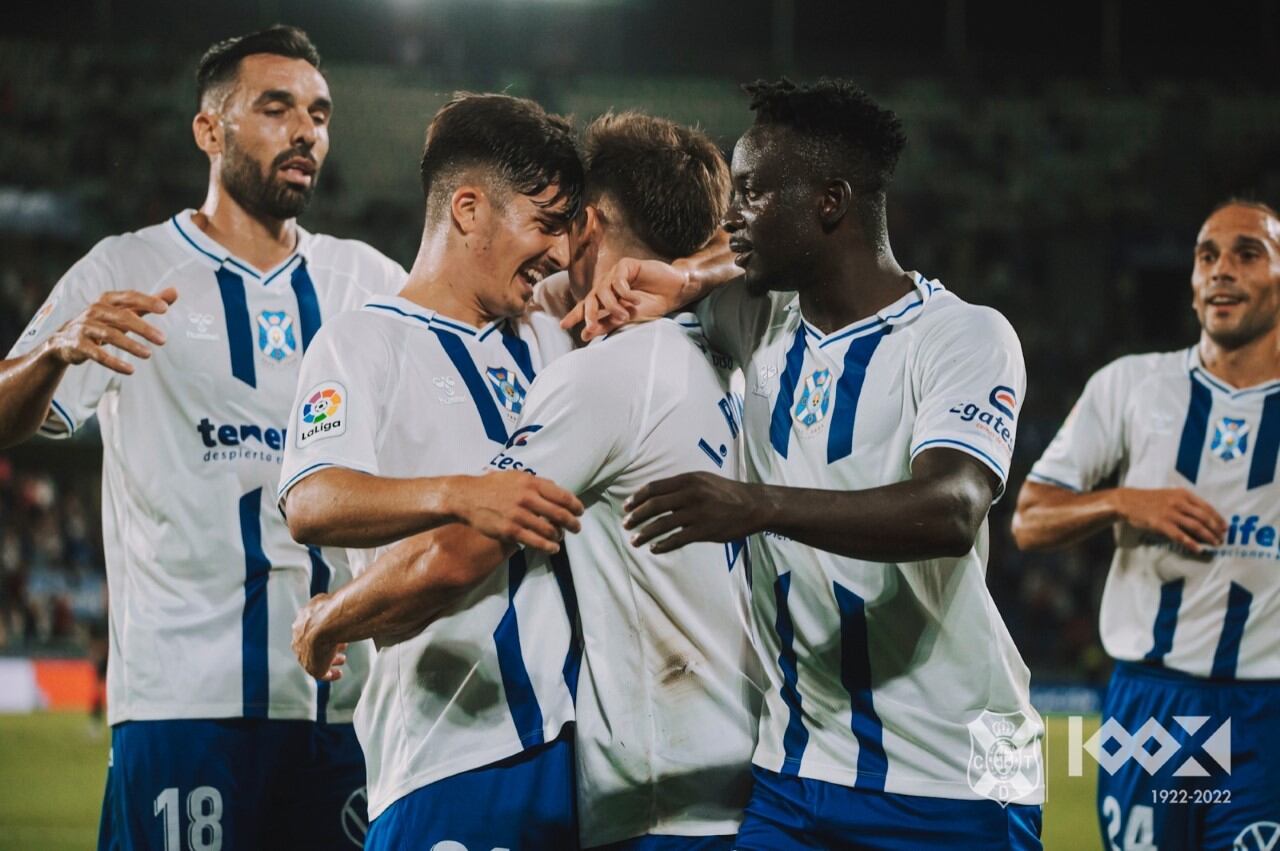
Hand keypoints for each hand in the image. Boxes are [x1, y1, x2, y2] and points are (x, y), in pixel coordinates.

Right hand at [46, 288, 177, 374]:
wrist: (65, 340)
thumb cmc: (103, 323)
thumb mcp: (124, 312)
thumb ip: (148, 304)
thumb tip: (175, 292)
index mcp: (108, 300)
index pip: (130, 297)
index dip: (147, 301)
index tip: (165, 309)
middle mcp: (95, 310)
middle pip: (123, 317)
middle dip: (144, 328)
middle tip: (163, 340)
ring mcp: (85, 327)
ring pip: (110, 335)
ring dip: (131, 345)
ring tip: (148, 354)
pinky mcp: (78, 344)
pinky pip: (98, 354)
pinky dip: (114, 362)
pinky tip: (130, 370)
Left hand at [292, 593, 347, 680]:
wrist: (323, 625)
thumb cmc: (327, 611)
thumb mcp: (324, 600)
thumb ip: (325, 602)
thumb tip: (333, 598)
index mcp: (300, 624)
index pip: (308, 631)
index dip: (321, 632)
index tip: (331, 632)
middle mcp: (299, 640)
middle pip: (311, 647)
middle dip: (324, 647)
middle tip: (338, 647)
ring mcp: (304, 655)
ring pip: (316, 659)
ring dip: (329, 659)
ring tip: (341, 659)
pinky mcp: (312, 668)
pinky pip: (321, 674)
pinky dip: (329, 674)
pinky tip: (338, 673)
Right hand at [454, 471, 583, 553]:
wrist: (467, 497)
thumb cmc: (493, 486)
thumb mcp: (516, 476)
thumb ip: (537, 482)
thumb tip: (557, 489)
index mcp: (531, 482)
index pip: (562, 496)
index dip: (576, 506)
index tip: (580, 512)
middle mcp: (527, 498)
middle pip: (560, 514)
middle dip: (572, 523)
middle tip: (576, 528)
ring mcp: (519, 515)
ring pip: (549, 530)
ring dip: (559, 536)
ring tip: (560, 538)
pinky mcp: (510, 530)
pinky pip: (535, 542)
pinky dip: (548, 547)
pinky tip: (553, 549)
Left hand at [560, 257, 687, 340]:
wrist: (674, 291)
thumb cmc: (653, 304)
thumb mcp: (628, 318)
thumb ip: (607, 324)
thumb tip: (585, 334)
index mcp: (608, 298)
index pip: (588, 306)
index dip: (576, 315)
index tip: (563, 326)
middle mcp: (608, 285)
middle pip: (591, 299)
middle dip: (589, 314)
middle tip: (590, 326)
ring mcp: (616, 274)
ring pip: (603, 291)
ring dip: (612, 306)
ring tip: (625, 315)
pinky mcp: (626, 265)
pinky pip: (618, 281)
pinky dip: (625, 294)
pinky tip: (635, 300)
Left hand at [623, 472, 762, 553]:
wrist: (753, 505)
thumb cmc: (725, 492)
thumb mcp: (703, 480)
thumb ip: (680, 486)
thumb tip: (655, 495)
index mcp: (688, 480)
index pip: (655, 487)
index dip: (637, 497)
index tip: (626, 506)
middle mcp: (691, 494)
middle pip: (655, 506)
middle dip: (636, 516)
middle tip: (625, 524)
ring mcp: (697, 513)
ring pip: (663, 524)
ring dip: (644, 533)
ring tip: (634, 540)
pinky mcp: (704, 531)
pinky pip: (677, 539)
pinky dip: (663, 545)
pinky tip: (654, 549)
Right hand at [1114, 487, 1226, 552]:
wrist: (1128, 501)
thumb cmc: (1149, 499)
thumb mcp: (1170, 495)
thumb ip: (1185, 503)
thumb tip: (1202, 518)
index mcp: (1183, 494)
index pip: (1206, 507)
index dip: (1218, 518)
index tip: (1225, 527)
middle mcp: (1179, 502)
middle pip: (1204, 517)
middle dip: (1216, 529)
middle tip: (1222, 538)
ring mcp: (1170, 513)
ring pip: (1195, 526)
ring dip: (1208, 537)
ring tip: (1215, 544)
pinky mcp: (1161, 523)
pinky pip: (1179, 535)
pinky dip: (1191, 543)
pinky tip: (1198, 549)